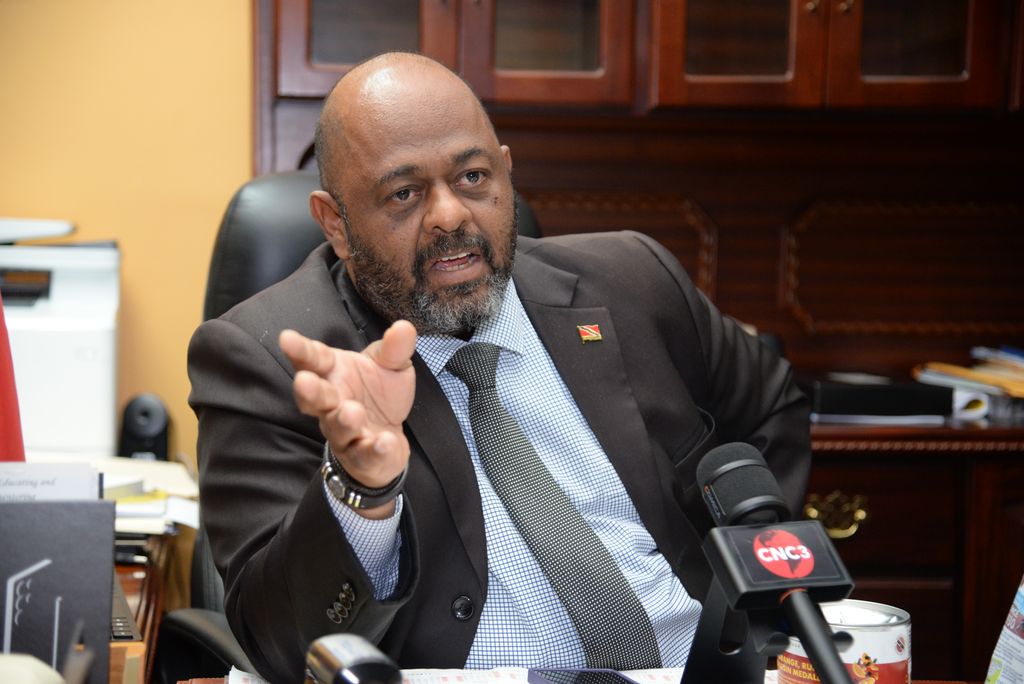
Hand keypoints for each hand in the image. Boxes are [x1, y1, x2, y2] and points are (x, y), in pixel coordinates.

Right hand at [279, 321, 416, 516]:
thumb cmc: (380, 396)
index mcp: (334, 374)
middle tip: (304, 381)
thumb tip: (404, 326)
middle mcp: (332, 404)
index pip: (313, 360)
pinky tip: (385, 441)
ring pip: (336, 428)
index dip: (300, 350)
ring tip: (351, 412)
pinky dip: (374, 449)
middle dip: (309, 390)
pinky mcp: (361, 457)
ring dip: (342, 420)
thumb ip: (395, 348)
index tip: (286, 337)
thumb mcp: (393, 366)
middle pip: (314, 398)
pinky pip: (365, 454)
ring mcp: (344, 433)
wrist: (389, 440)